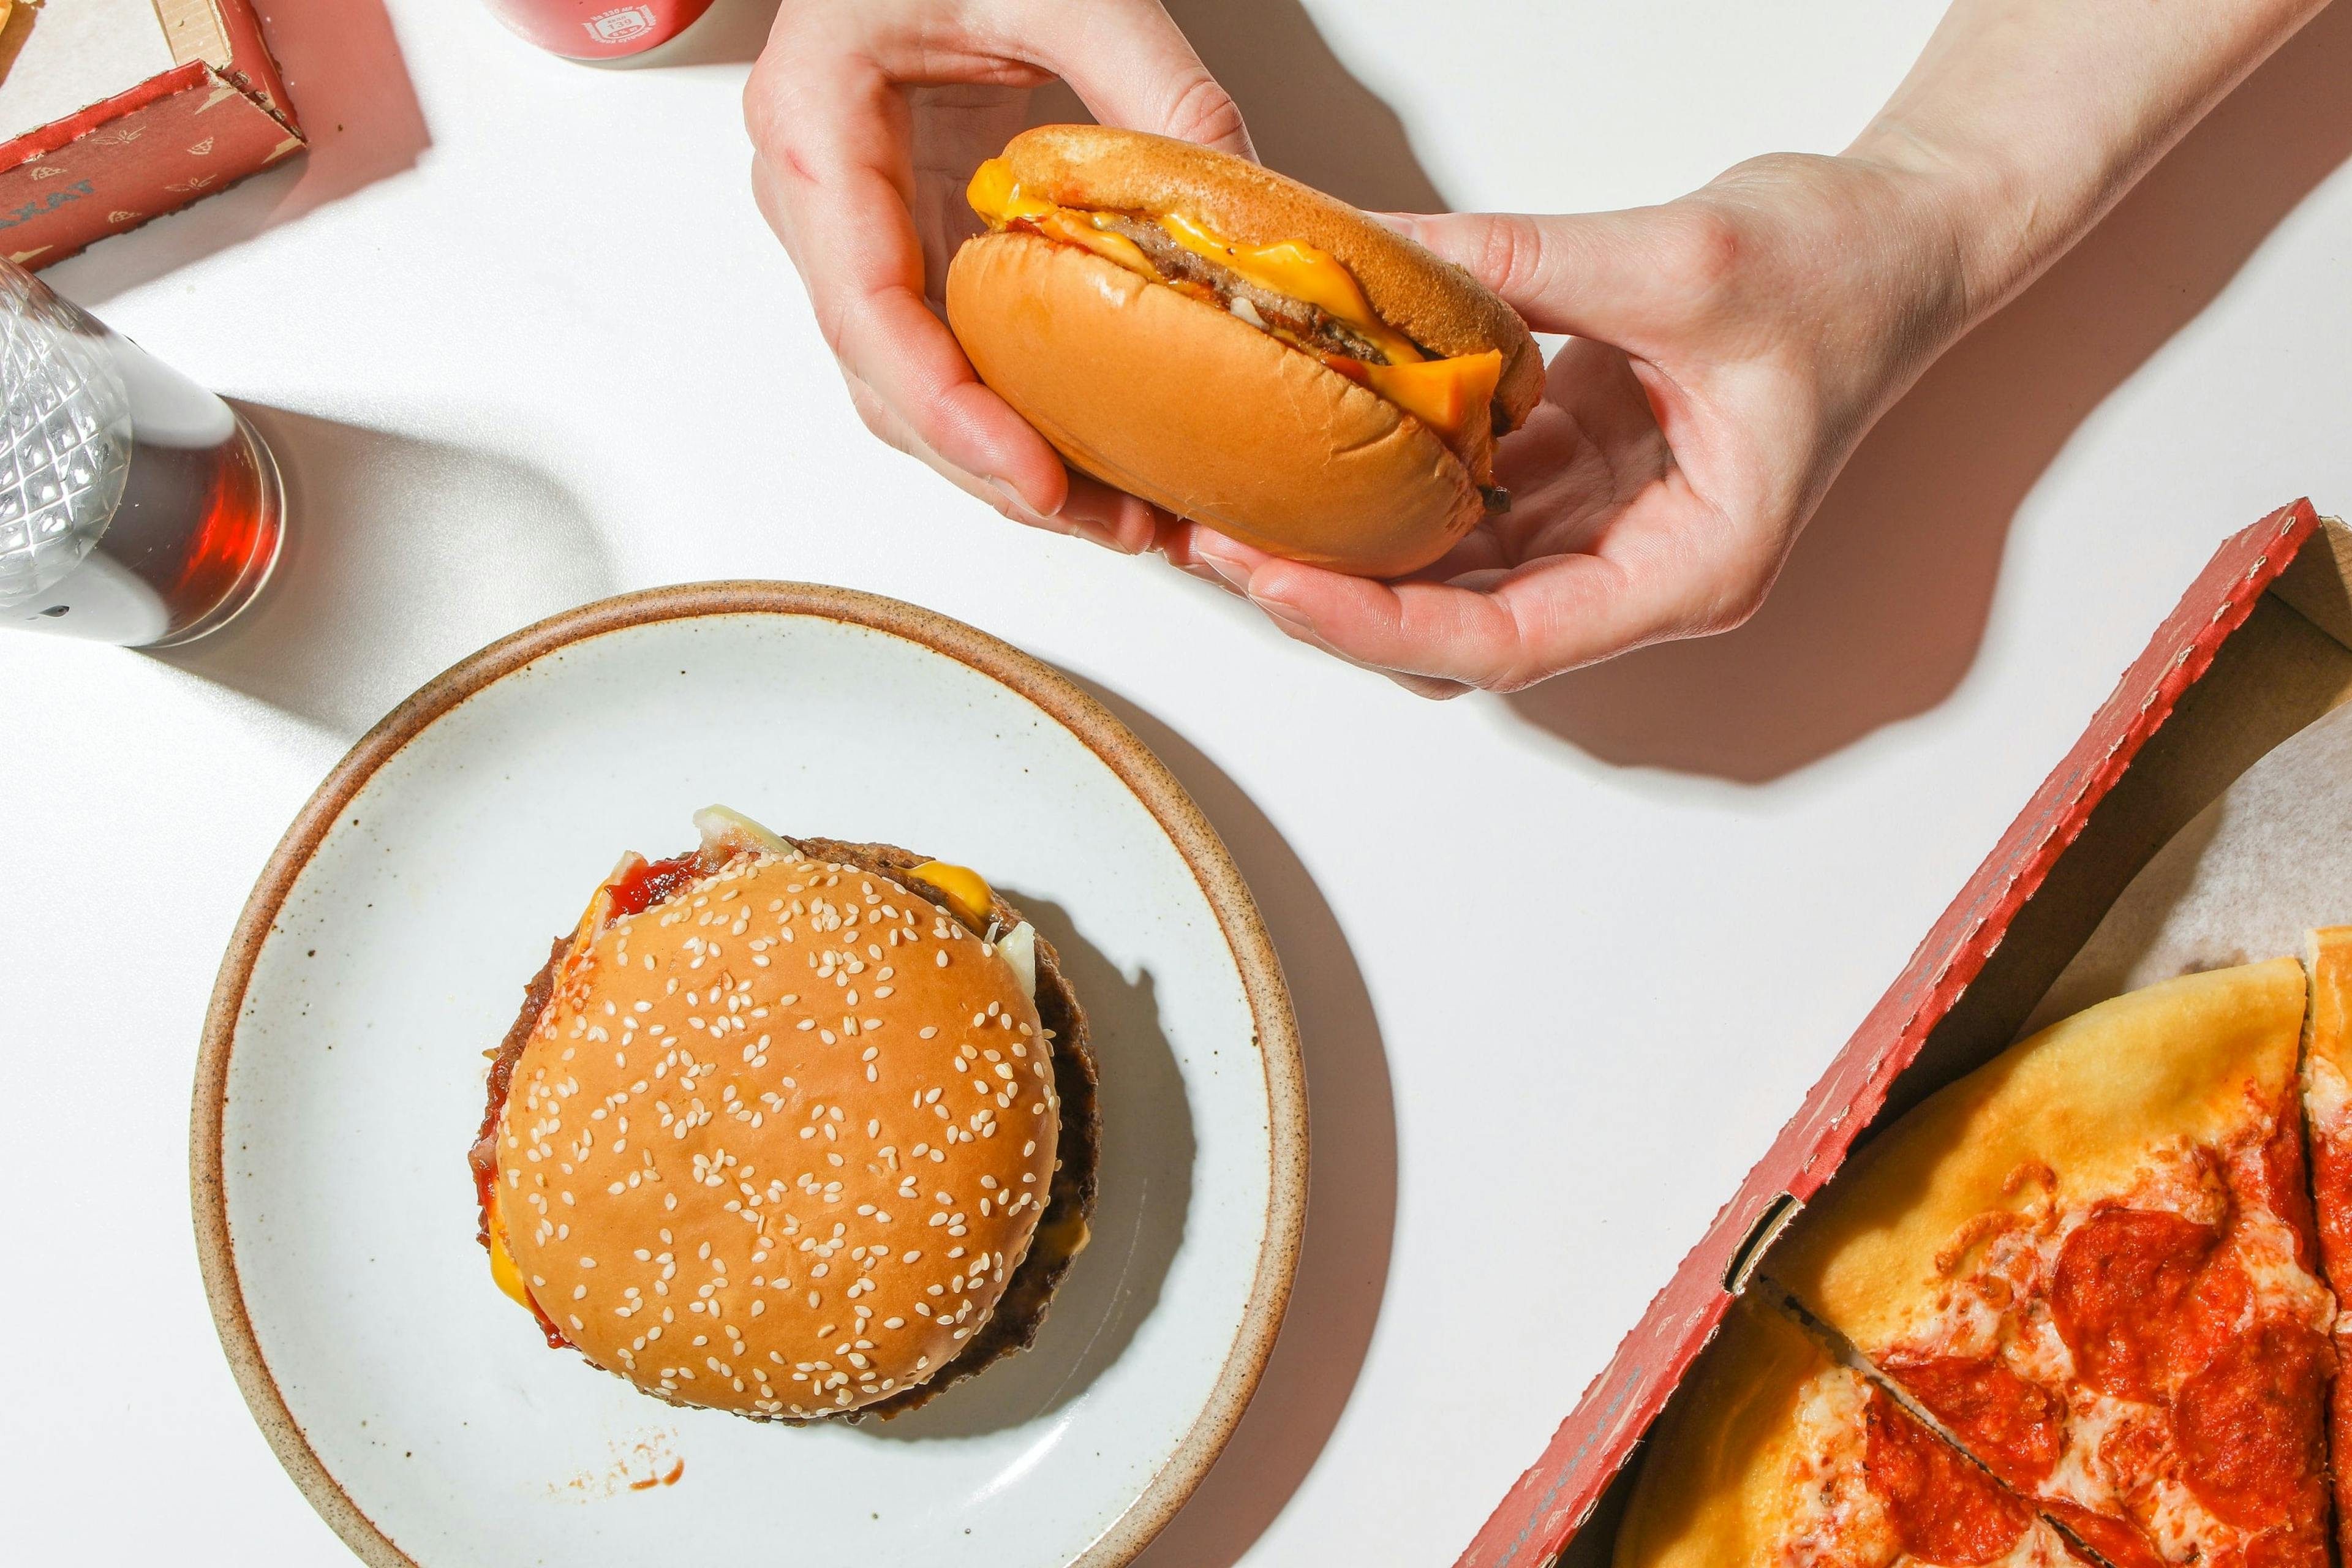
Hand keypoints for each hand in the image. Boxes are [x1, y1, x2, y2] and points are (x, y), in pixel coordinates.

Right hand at [744, 0, 1250, 553]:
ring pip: (918, 388)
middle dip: (999, 471)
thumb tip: (1248, 207)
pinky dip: (1025, 411)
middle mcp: (820, 197)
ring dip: (1016, 464)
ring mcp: (864, 227)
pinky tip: (1106, 451)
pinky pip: (956, 350)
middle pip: (888, 381)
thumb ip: (1154, 84)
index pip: (867, 309)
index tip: (1036, 479)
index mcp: (815, 127)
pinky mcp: (916, 239)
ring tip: (1131, 518)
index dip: (949, 411)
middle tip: (1118, 526)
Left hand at [1170, 153, 1976, 696]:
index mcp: (1690, 569)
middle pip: (1455, 629)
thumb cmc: (1843, 268)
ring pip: (1446, 580)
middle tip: (1211, 538)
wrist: (1902, 235)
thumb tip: (1364, 257)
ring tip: (1232, 501)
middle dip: (1332, 596)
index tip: (1274, 580)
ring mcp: (1603, 532)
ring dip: (1345, 549)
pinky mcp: (1576, 479)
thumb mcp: (1679, 259)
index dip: (1378, 626)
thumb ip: (1518, 262)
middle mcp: (1638, 574)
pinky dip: (1388, 483)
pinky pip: (1461, 506)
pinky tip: (1315, 441)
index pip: (1506, 642)